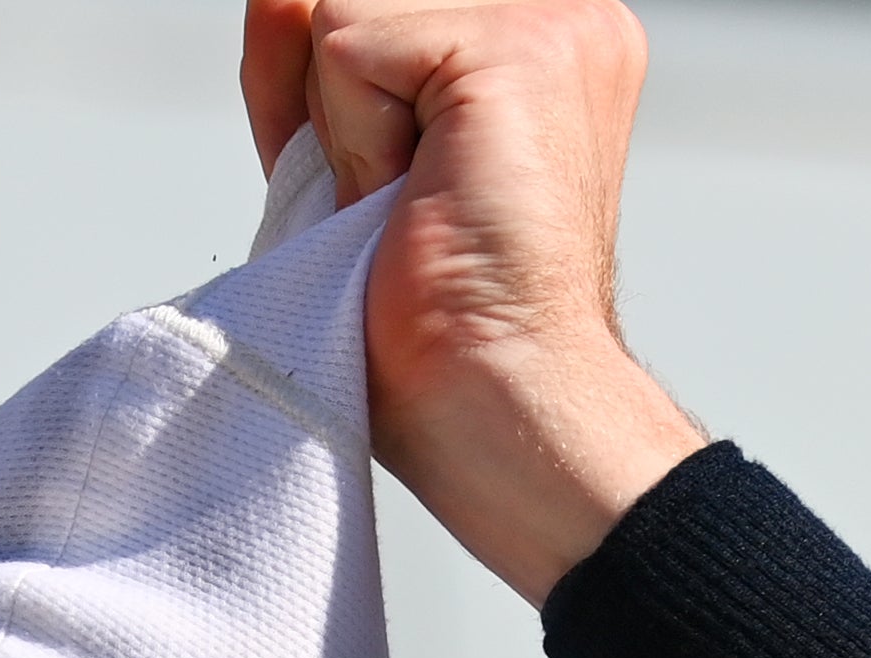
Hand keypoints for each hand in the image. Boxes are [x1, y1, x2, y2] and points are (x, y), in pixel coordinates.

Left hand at [241, 0, 707, 600]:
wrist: (494, 404)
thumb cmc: (436, 328)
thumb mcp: (346, 162)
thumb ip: (310, 66)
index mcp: (536, 38)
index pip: (372, 6)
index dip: (335, 90)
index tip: (384, 183)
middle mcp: (560, 13)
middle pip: (351, 0)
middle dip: (335, 105)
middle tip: (402, 206)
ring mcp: (551, 21)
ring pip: (338, 8)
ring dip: (343, 129)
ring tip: (413, 205)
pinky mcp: (516, 48)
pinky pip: (344, 42)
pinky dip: (351, 142)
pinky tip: (415, 201)